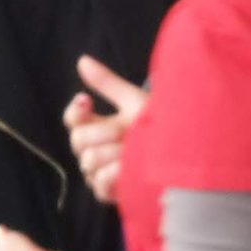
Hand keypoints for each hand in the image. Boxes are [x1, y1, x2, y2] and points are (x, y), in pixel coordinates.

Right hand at [64, 57, 147, 204]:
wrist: (178, 153)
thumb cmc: (155, 124)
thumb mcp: (133, 101)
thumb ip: (107, 83)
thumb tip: (82, 60)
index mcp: (95, 126)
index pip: (72, 120)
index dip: (76, 111)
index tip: (88, 100)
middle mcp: (91, 149)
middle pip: (79, 140)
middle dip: (104, 133)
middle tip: (127, 132)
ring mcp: (96, 171)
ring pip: (89, 161)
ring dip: (115, 154)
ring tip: (135, 151)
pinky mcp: (105, 191)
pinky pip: (99, 183)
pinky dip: (115, 174)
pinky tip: (129, 169)